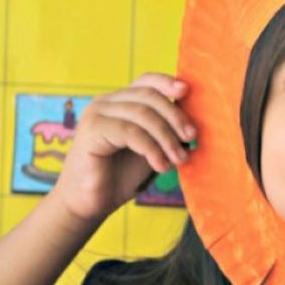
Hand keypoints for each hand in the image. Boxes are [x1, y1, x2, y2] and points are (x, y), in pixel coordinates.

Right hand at [50, 74, 194, 223]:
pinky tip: (161, 165)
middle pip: (149, 96)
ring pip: (142, 114)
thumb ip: (166, 131)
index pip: (146, 80)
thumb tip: (194, 122)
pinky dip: (151, 148)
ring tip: (179, 159)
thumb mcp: (151, 149)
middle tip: (191, 138)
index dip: (167, 82)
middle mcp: (105, 102)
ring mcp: (96, 114)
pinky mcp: (91, 130)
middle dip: (175, 116)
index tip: (187, 92)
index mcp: (120, 102)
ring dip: (166, 137)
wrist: (90, 203)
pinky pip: (130, 132)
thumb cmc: (121, 176)